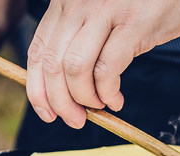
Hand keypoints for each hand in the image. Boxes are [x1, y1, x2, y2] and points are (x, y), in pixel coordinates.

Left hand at [26, 0, 179, 127]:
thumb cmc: (142, 2)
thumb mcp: (99, 14)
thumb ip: (79, 40)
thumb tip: (63, 88)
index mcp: (64, 3)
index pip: (37, 52)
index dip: (38, 89)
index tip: (47, 112)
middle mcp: (78, 4)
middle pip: (53, 65)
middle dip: (60, 102)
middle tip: (75, 119)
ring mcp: (105, 12)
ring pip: (76, 69)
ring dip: (84, 98)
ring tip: (99, 106)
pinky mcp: (133, 24)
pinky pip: (108, 69)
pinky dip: (107, 92)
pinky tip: (115, 98)